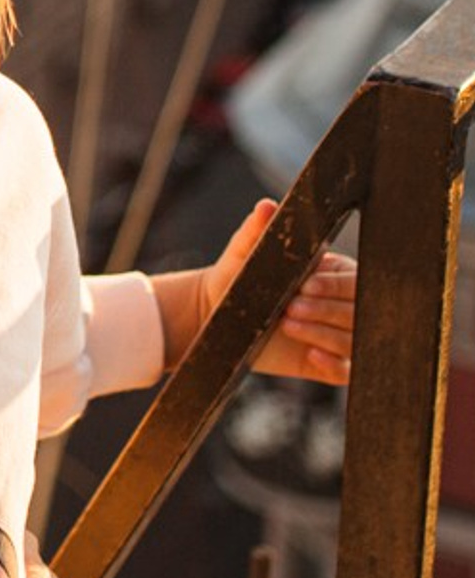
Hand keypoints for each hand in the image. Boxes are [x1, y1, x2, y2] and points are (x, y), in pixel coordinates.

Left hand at [202, 200, 354, 384]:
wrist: (218, 316)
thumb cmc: (238, 278)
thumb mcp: (245, 254)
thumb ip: (257, 231)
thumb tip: (267, 206)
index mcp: (335, 274)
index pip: (353, 280)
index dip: (333, 285)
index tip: (306, 285)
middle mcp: (343, 305)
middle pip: (359, 312)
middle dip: (327, 310)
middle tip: (291, 308)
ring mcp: (338, 336)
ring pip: (354, 341)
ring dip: (324, 334)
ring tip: (288, 325)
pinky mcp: (328, 365)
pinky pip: (346, 371)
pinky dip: (334, 365)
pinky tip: (312, 356)